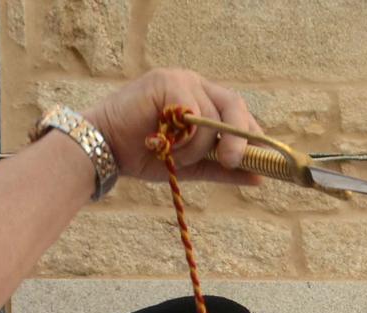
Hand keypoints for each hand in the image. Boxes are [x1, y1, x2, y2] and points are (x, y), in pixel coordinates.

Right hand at [83, 70, 263, 185]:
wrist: (105, 151)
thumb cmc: (144, 156)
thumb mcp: (192, 166)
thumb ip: (223, 169)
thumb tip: (260, 178)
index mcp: (202, 99)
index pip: (238, 113)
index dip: (251, 135)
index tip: (261, 161)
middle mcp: (194, 84)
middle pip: (234, 104)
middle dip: (240, 136)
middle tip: (234, 161)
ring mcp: (180, 79)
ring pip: (211, 116)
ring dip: (198, 146)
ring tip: (174, 156)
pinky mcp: (167, 81)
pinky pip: (193, 112)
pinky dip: (185, 136)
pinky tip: (165, 143)